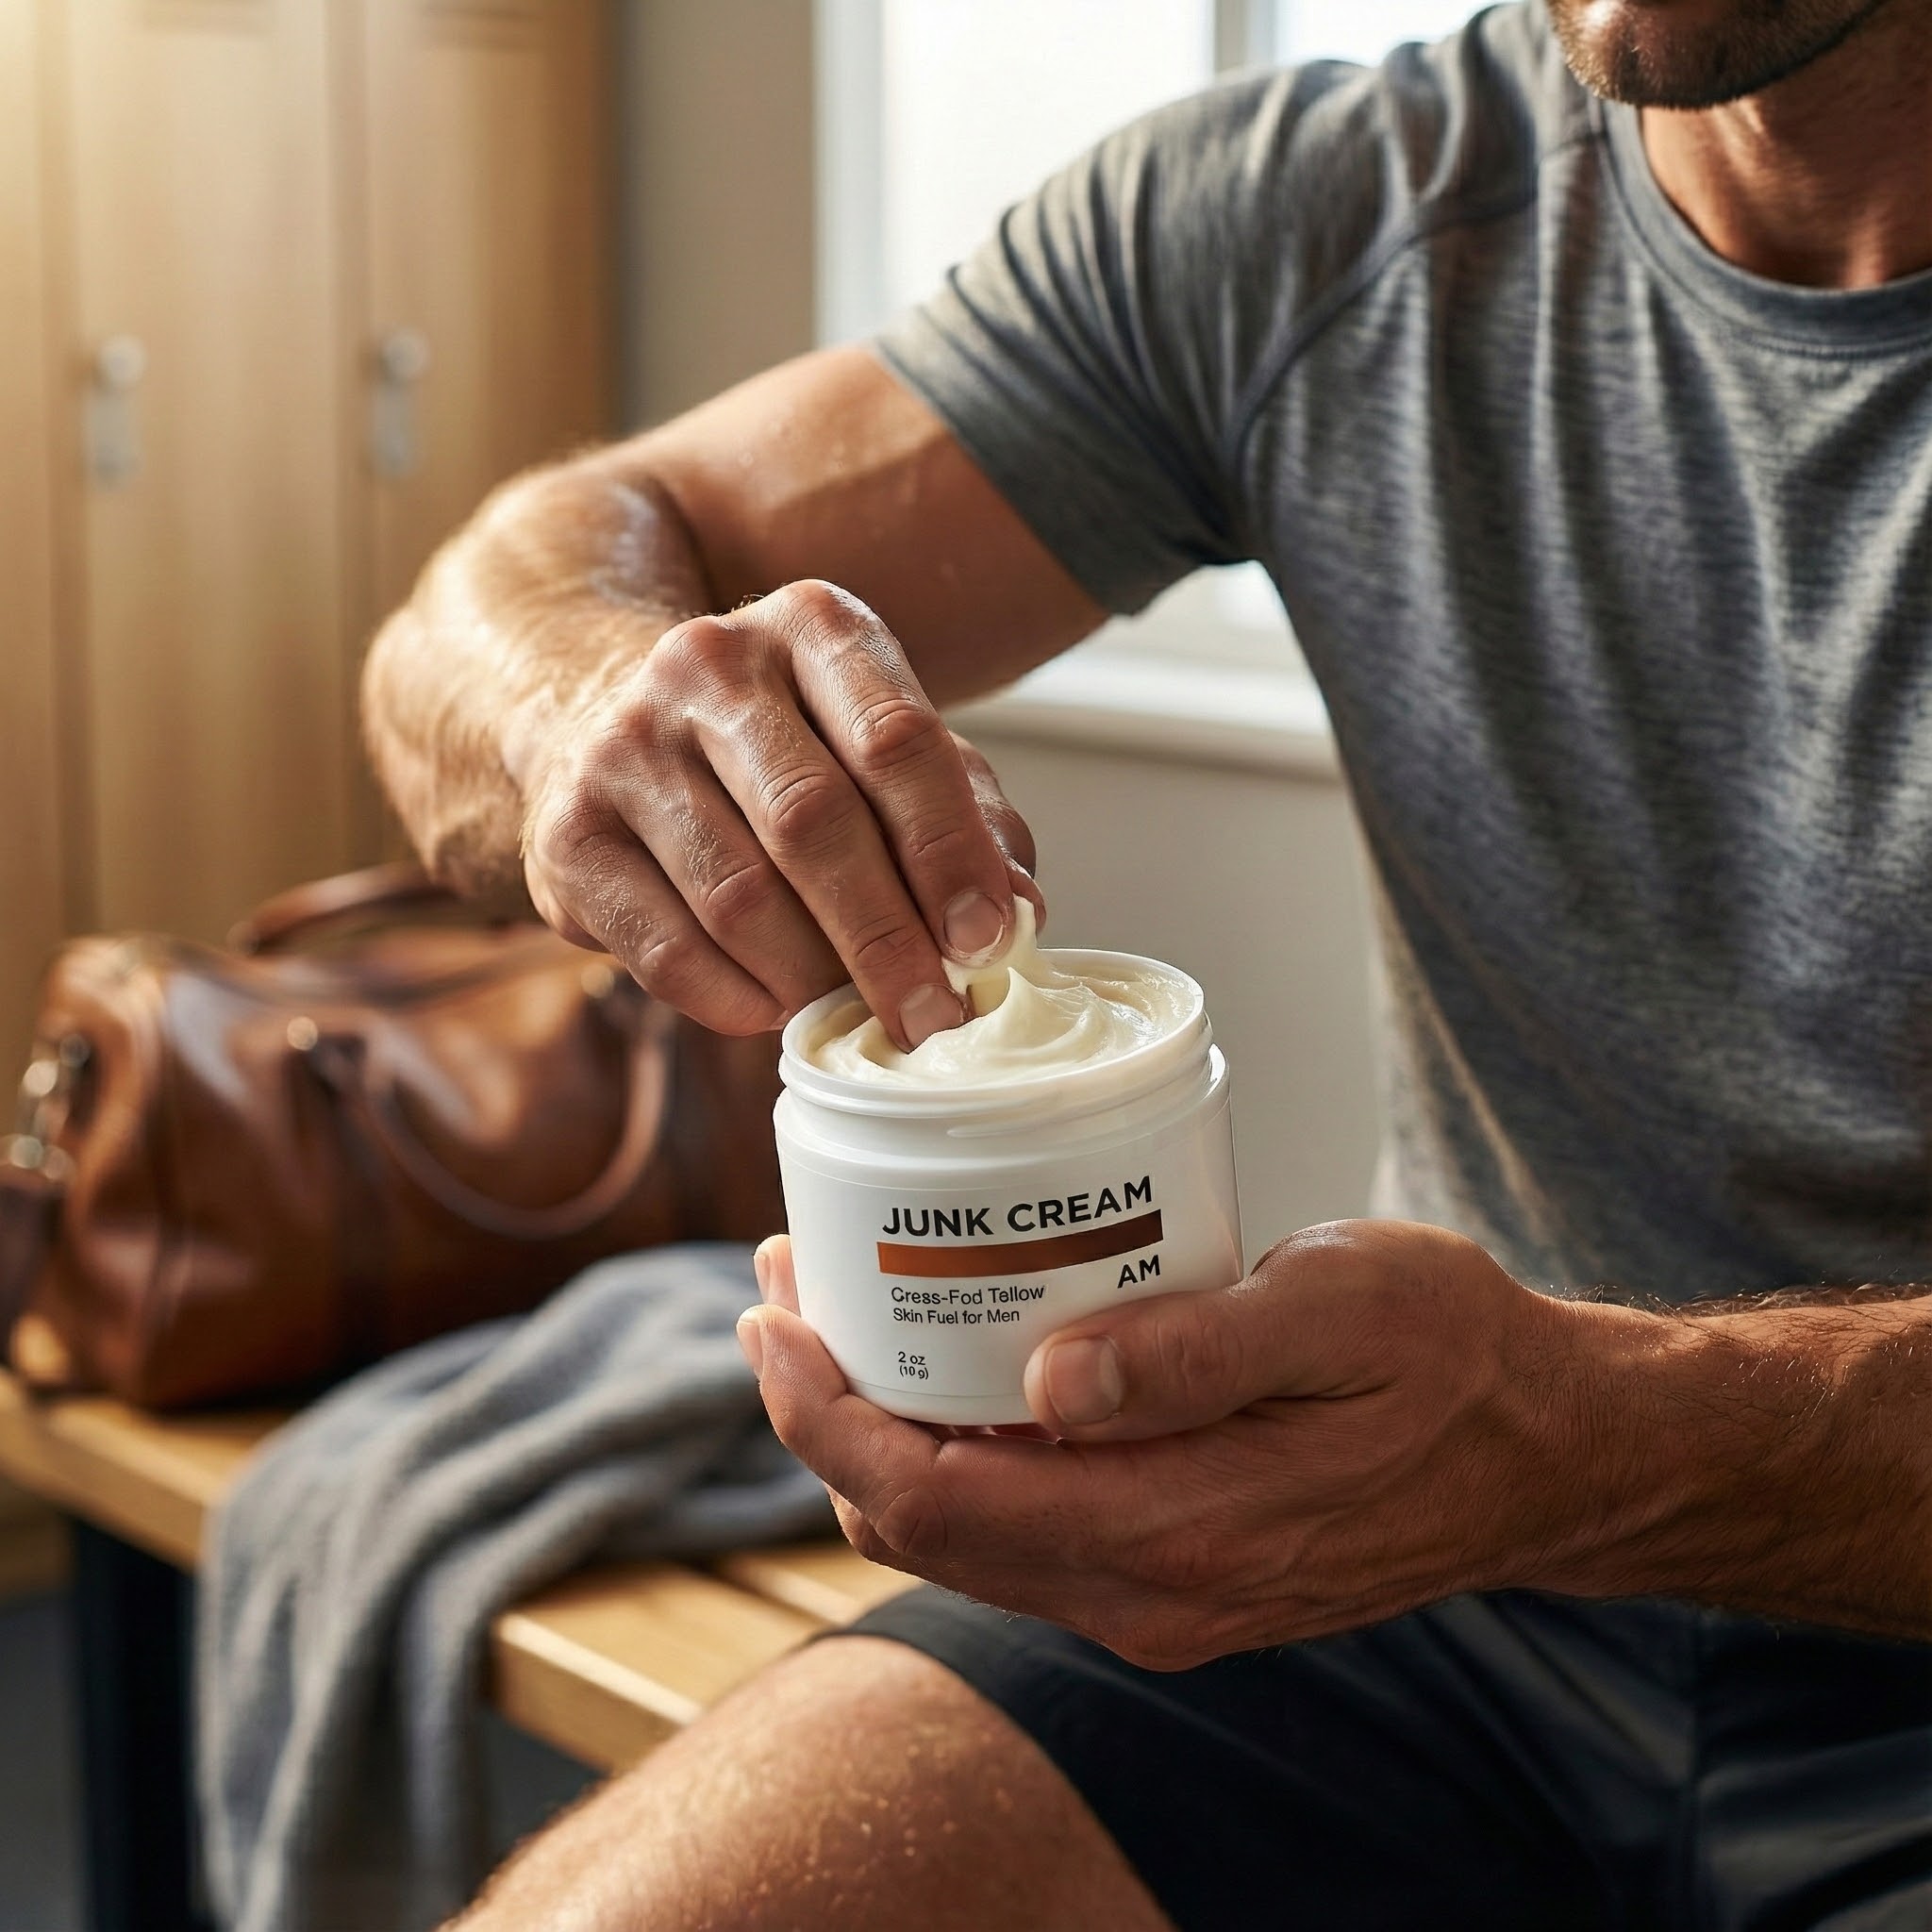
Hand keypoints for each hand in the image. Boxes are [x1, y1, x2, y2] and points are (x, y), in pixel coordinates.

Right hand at [517, 580, 1041, 1045]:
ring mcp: (625, 745)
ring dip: (811, 978)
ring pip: (738, 894)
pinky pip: (663, 945)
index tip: (985, 942)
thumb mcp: (885, 746)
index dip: (949, 854)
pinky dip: (730, 998)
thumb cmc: (783, 746)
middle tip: (932, 1016)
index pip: (898, 741)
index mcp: (813, 626)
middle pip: (814, 822)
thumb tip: (1018, 916)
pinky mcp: (566, 832)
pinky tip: (770, 1012)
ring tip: (854, 1017)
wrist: (597, 712)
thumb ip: (968, 818)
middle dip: (886, 938)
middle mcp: (709, 665)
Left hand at [741, 1222, 1578, 1666]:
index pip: (937, 1501)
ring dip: (880, 1435)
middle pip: (920, 1527)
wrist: (1542, 1453)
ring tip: (845, 1314)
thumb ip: (1196, 1350)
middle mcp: (1150, 1593)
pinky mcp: (1169, 1574)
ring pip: (959, 1538)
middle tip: (791, 1288)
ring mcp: (1156, 1598)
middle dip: (827, 1416)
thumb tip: (1051, 1380)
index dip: (826, 1418)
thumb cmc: (1452, 1358)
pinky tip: (948, 1369)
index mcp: (1182, 1530)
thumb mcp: (1340, 1313)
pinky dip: (950, 1457)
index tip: (774, 1316)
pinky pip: (1015, 1533)